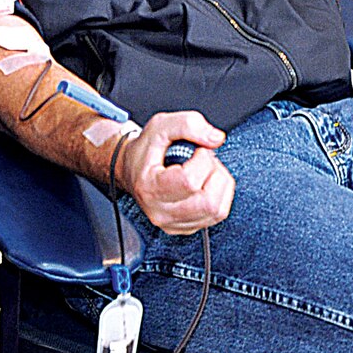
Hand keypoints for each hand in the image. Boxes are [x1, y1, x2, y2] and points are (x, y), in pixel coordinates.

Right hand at [117, 112, 232, 234]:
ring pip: (217, 210)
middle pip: (209, 202)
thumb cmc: (145, 150)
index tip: (197, 149)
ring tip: (206, 170)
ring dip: (220, 184)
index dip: (203, 159)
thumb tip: (216, 138)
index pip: (190, 181)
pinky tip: (207, 183)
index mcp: (149, 188)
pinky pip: (218, 215)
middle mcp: (160, 212)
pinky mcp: (186, 228)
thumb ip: (188, 124)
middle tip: (204, 160)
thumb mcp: (160, 126)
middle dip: (215, 173)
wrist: (131, 169)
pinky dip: (220, 195)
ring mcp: (173, 224)